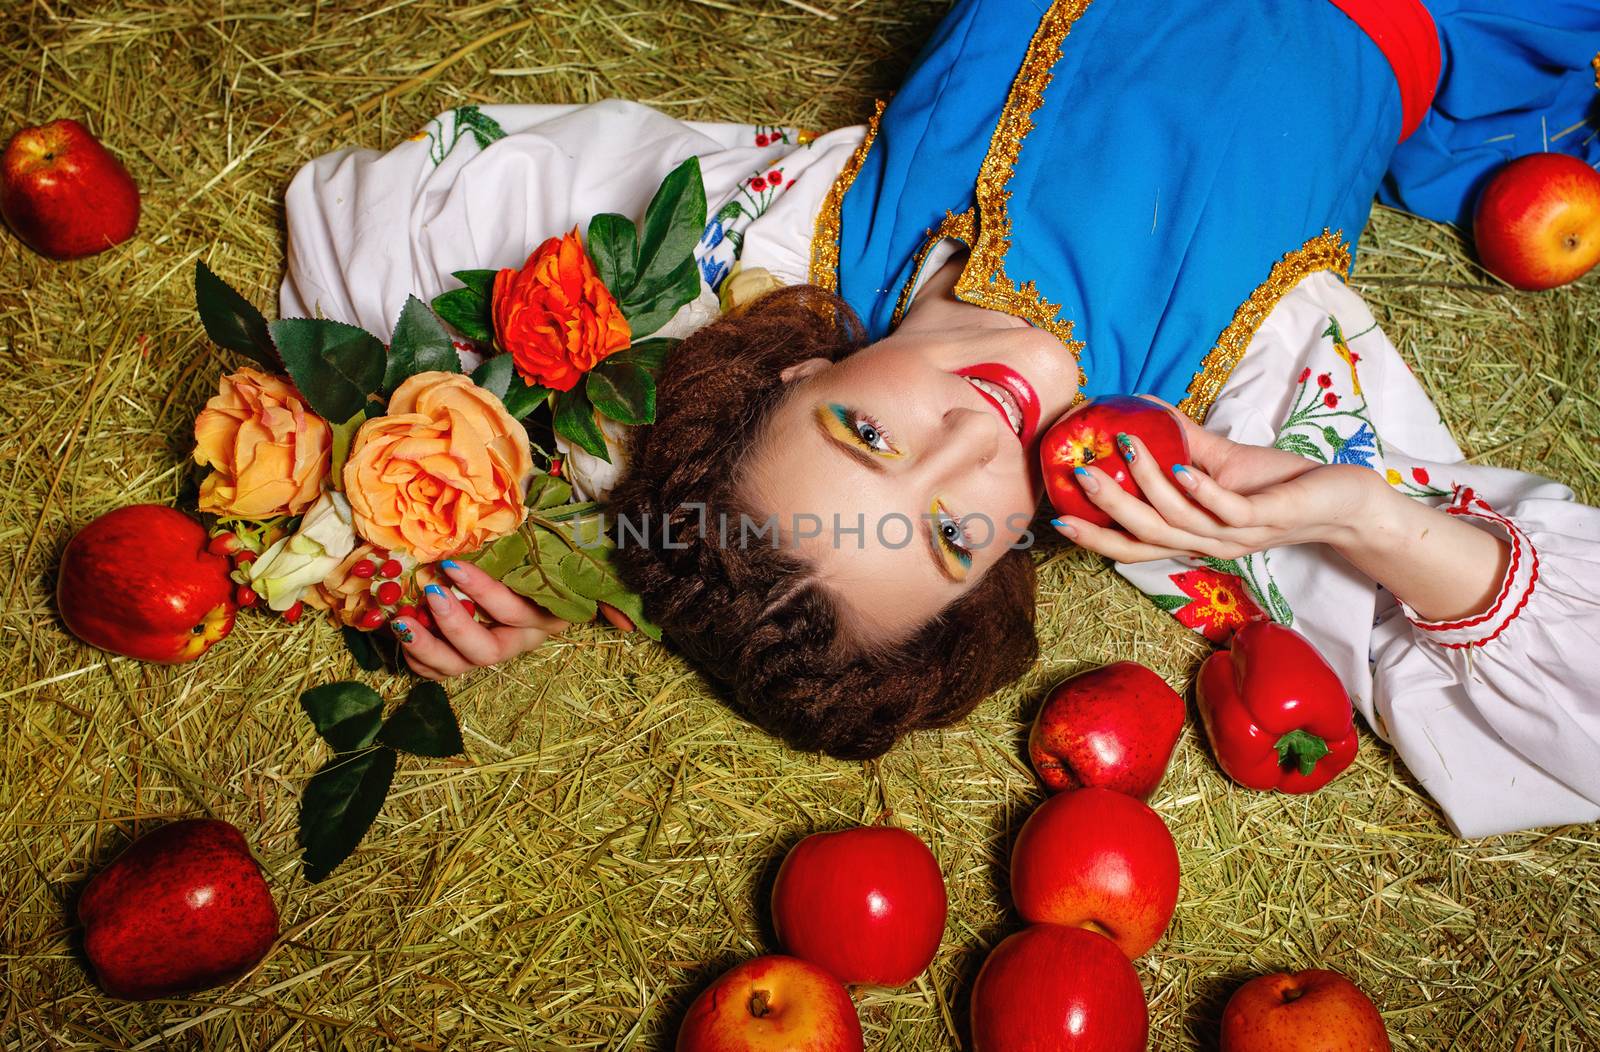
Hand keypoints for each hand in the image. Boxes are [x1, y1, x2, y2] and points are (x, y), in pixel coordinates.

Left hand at [389, 560, 638, 679]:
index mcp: (546, 618)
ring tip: (401, 620)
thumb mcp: (586, 566)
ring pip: (459, 666)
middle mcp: (519, 641)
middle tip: (427, 593)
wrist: (548, 576)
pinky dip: (418, 660)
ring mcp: (491, 649)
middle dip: (453, 625)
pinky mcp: (467, 654)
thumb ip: (608, 591)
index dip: (482, 593)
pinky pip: (440, 671)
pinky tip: (402, 637)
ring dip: (427, 648)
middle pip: (485, 650)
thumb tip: (629, 626)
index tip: (451, 564)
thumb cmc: (560, 561)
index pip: (514, 612)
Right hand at [1051, 404, 1379, 563]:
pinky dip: (1201, 490)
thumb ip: (1180, 441)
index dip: (1096, 538)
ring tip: (1125, 448)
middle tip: (1079, 475)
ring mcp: (1237, 536)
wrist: (1342, 500)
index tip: (1059, 519)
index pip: (1135, 547)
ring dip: (1147, 485)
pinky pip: (1226, 511)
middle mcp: (1208, 545)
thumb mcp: (1221, 461)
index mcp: (1193, 538)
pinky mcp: (1267, 521)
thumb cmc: (1279, 483)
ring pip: (1180, 522)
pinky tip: (1181, 467)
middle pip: (1147, 538)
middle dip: (1109, 508)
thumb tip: (1139, 406)